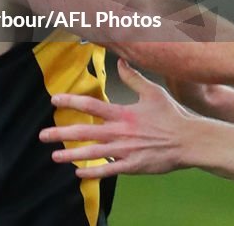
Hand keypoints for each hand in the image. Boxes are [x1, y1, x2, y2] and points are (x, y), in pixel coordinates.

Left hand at [38, 59, 189, 177]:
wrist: (190, 142)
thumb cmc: (172, 116)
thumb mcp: (153, 93)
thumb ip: (133, 77)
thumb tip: (121, 61)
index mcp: (123, 113)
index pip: (91, 106)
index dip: (71, 101)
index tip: (54, 100)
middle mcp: (120, 132)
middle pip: (85, 132)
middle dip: (62, 133)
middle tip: (43, 135)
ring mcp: (125, 151)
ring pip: (93, 153)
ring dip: (71, 155)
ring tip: (54, 156)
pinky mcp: (133, 166)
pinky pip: (109, 170)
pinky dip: (93, 172)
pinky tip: (79, 172)